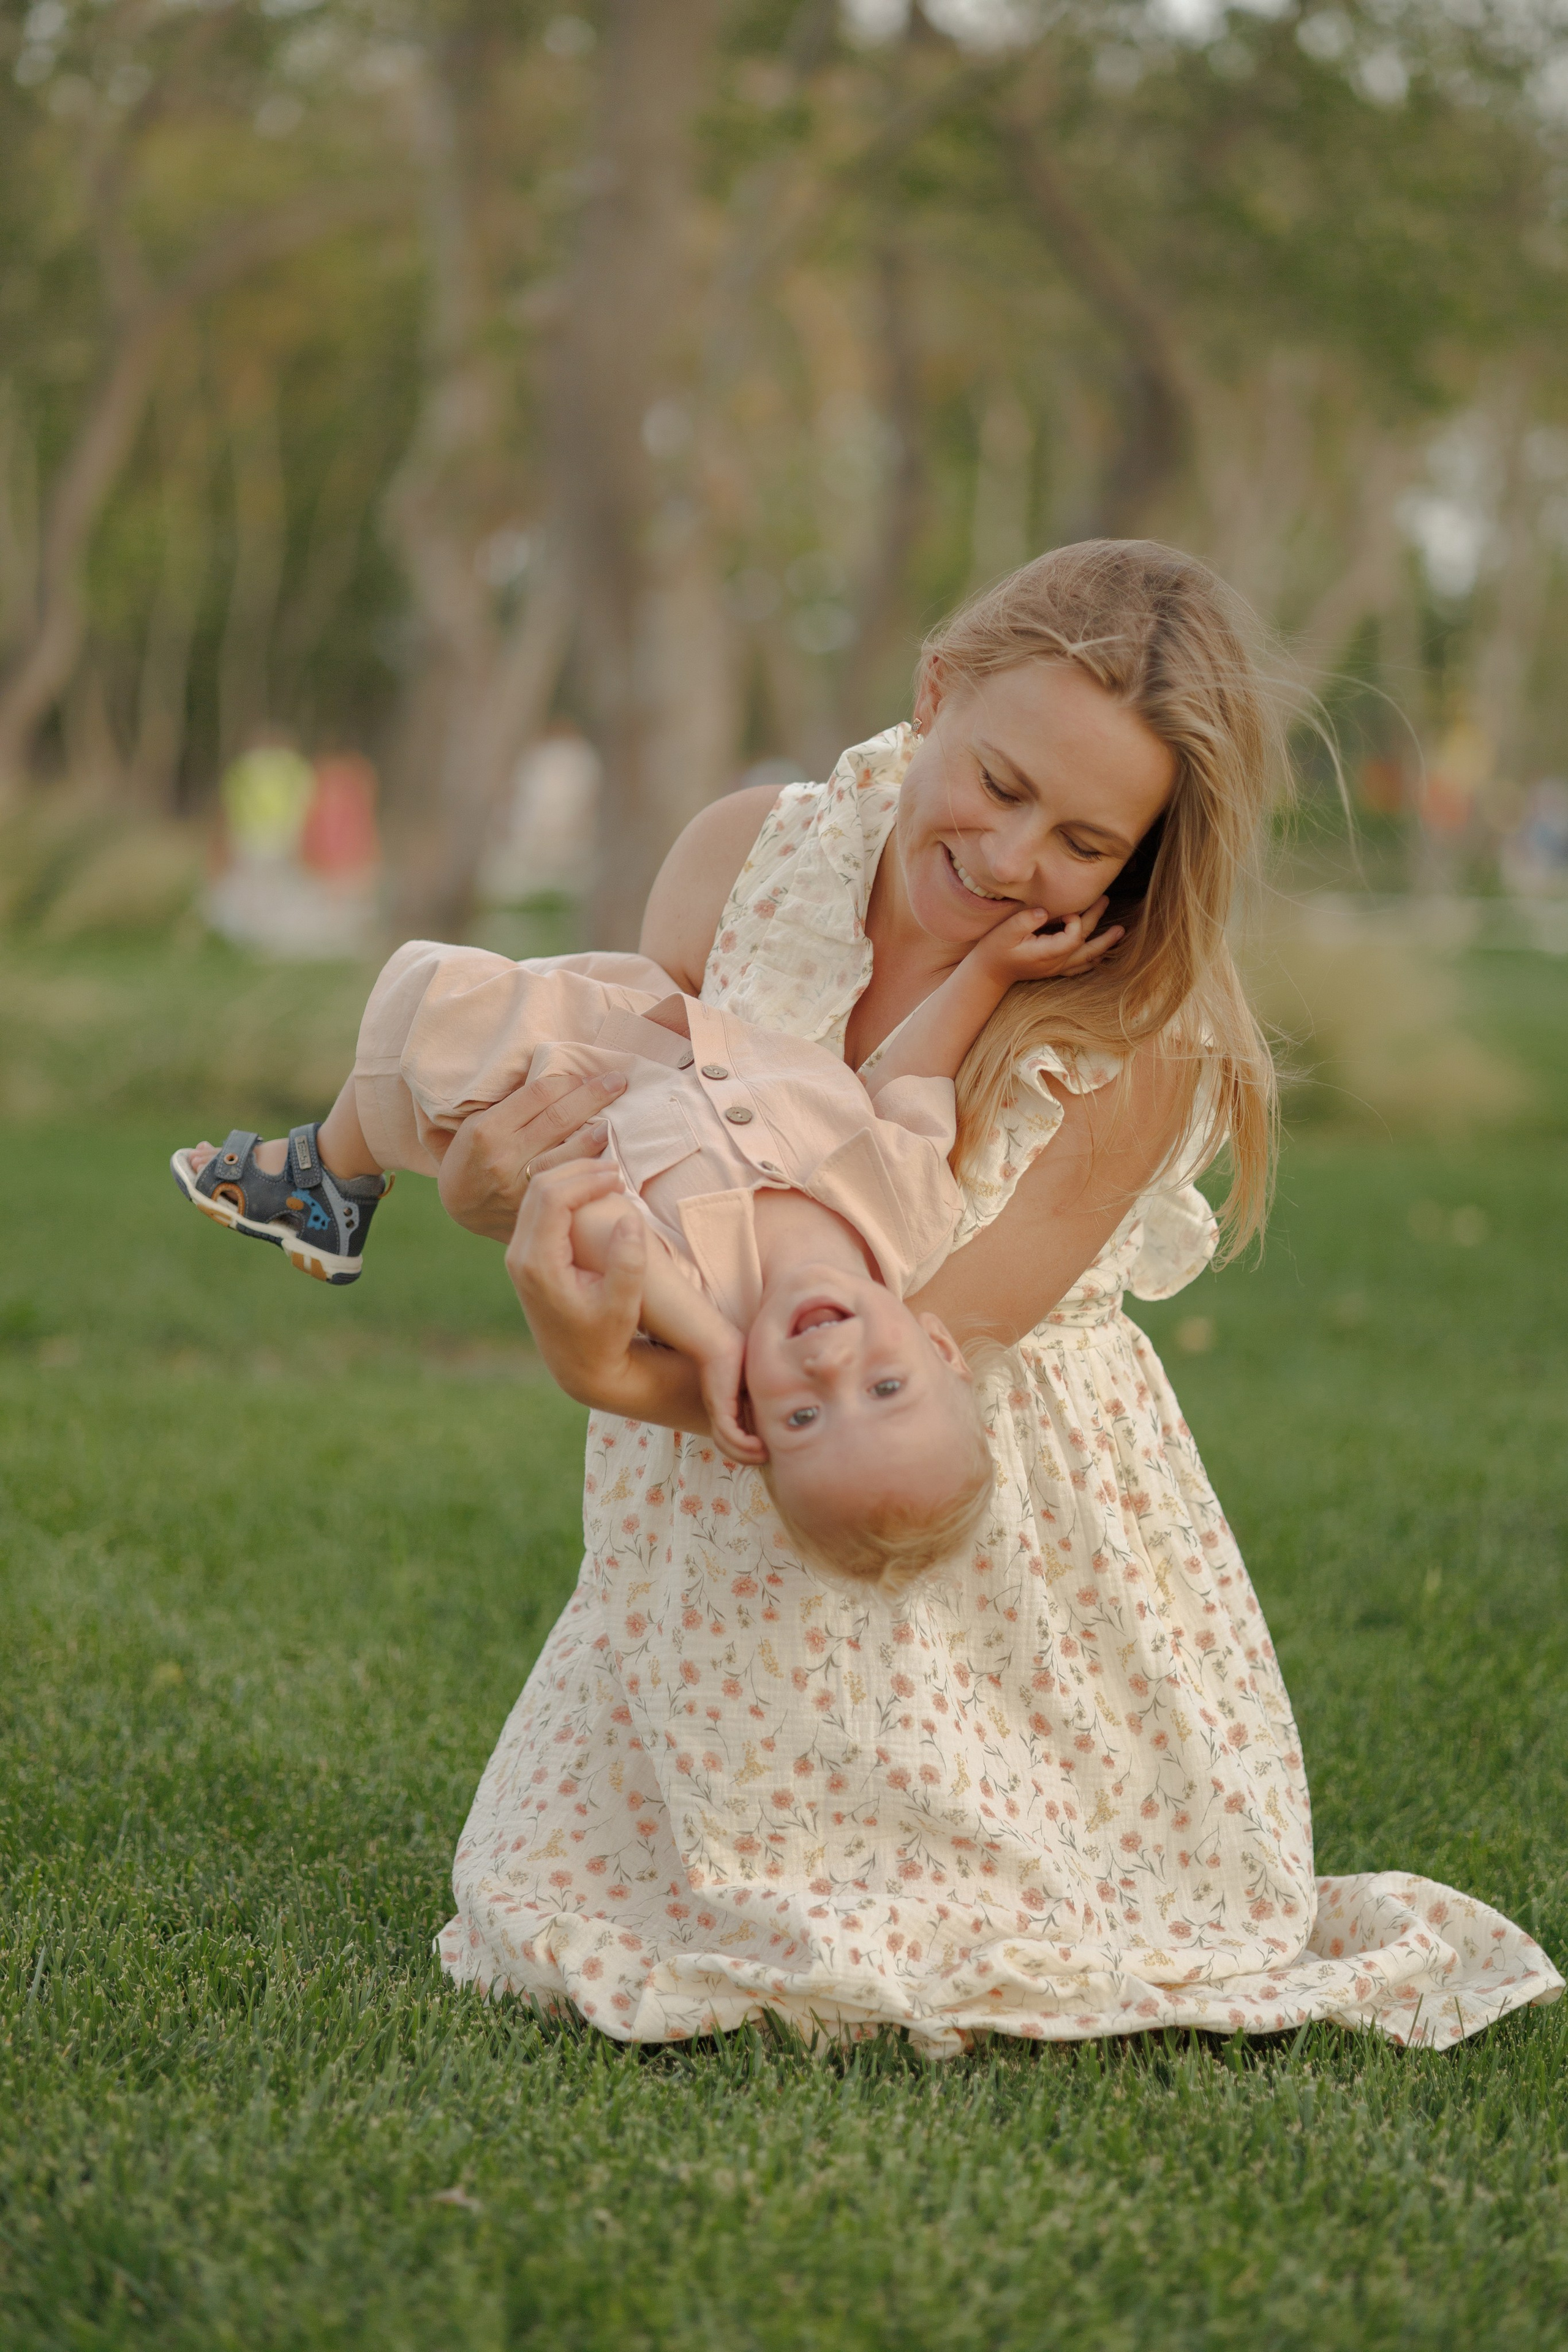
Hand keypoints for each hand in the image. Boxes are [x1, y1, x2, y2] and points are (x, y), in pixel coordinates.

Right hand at [437, 1068, 626, 1240]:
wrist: (457, 1206)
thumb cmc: (472, 1155)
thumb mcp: (478, 1122)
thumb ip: (514, 1106)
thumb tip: (560, 1081)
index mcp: (488, 1129)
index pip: (538, 1095)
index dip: (568, 1081)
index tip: (588, 1074)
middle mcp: (504, 1157)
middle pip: (558, 1118)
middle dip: (592, 1096)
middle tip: (618, 1081)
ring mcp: (520, 1186)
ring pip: (567, 1154)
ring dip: (597, 1134)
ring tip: (619, 1119)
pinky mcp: (533, 1207)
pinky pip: (567, 1182)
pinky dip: (588, 1167)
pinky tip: (607, 1157)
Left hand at [505, 1161, 647, 1405]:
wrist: (577, 1365)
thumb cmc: (605, 1337)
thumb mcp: (622, 1307)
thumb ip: (627, 1265)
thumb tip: (628, 1216)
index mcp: (538, 1265)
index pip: (552, 1199)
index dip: (586, 1180)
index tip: (620, 1178)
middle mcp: (519, 1256)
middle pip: (538, 1189)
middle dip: (577, 1171)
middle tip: (616, 1170)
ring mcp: (517, 1255)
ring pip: (534, 1194)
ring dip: (570, 1178)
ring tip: (608, 1177)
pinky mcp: (525, 1255)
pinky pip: (537, 1208)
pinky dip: (564, 1192)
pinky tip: (592, 1193)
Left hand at [696, 1337, 766, 1465]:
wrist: (716, 1338)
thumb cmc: (738, 1350)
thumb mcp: (758, 1375)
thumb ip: (767, 1387)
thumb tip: (791, 1391)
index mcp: (729, 1405)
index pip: (737, 1435)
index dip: (752, 1446)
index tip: (771, 1449)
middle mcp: (720, 1411)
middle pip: (729, 1445)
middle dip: (749, 1456)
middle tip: (768, 1459)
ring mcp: (717, 1410)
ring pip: (727, 1444)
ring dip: (746, 1455)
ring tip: (764, 1456)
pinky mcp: (718, 1405)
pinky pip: (728, 1433)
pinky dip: (742, 1444)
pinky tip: (759, 1446)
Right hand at [968, 896, 1122, 984]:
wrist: (988, 973)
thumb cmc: (995, 950)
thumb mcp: (1005, 932)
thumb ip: (1025, 920)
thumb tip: (1045, 911)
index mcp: (1047, 952)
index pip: (1075, 936)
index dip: (1075, 920)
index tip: (1066, 909)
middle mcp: (1056, 962)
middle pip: (1085, 944)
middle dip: (1097, 921)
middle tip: (1105, 900)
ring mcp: (1056, 968)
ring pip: (1087, 957)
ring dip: (1103, 944)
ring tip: (1119, 932)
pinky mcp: (1054, 969)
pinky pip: (1079, 966)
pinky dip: (1092, 959)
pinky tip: (1100, 953)